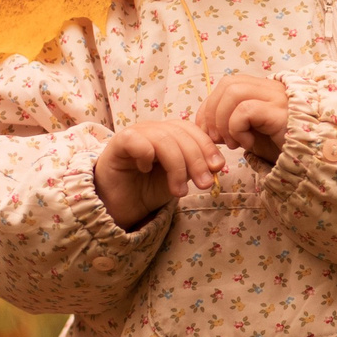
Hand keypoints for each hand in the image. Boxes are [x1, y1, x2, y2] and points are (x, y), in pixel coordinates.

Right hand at [93, 117, 222, 228]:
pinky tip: (145, 170)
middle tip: (204, 184)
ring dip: (176, 166)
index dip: (207, 146)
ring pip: (163, 139)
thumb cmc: (149, 190)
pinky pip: (136, 140)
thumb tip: (218, 163)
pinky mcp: (117, 143)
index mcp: (169, 134)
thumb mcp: (180, 178)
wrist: (120, 206)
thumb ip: (196, 168)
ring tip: (179, 191)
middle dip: (197, 160)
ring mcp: (136, 133)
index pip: (192, 130)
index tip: (218, 167)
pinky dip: (146, 154)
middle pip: (180, 134)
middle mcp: (153, 129)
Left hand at [197, 75, 289, 163]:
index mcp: (263, 90)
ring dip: (223, 121)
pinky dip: (237, 128)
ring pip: (233, 92)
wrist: (310, 160)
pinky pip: (245, 109)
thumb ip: (231, 126)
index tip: (205, 130)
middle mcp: (271, 88)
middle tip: (216, 139)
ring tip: (232, 143)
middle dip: (212, 112)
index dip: (209, 105)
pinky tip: (247, 144)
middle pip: (228, 83)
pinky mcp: (279, 111)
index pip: (227, 83)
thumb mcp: (252, 134)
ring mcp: (277, 97)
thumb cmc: (283, 147)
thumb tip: (207, 128)